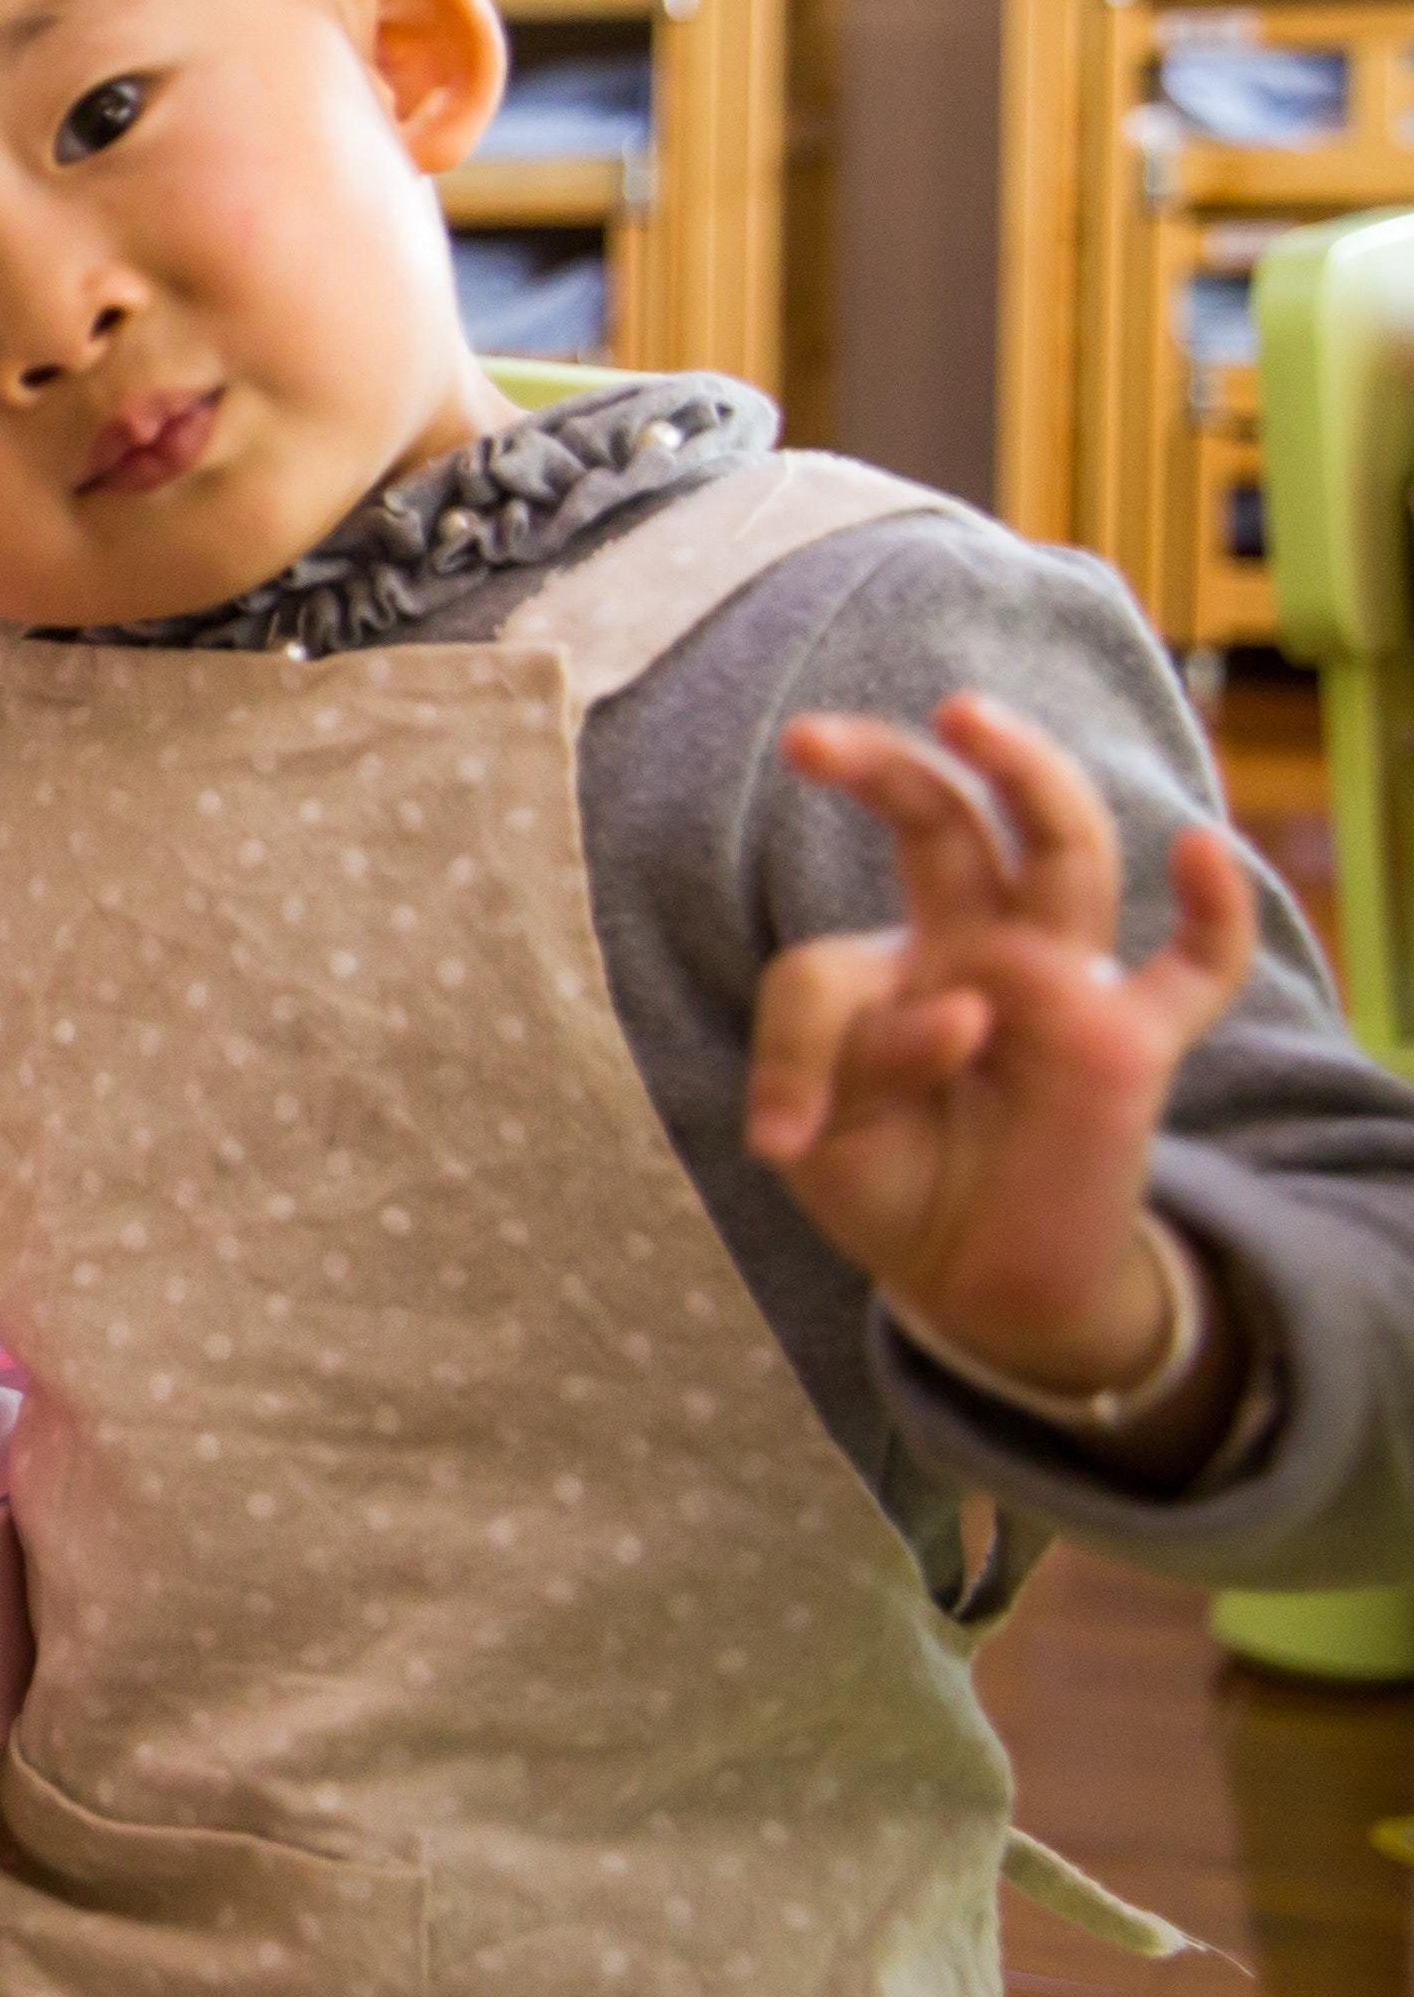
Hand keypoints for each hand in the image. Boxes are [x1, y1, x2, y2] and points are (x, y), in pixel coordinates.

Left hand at [747, 694, 1259, 1399]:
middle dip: (886, 769)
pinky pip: (1196, 969)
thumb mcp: (819, 1138)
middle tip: (811, 740)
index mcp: (892, 966)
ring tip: (963, 716)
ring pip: (1063, 850)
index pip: (825, 966)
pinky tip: (1200, 849)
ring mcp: (1061, 985)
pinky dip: (1214, 911)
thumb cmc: (889, 1183)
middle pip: (947, 825)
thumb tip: (964, 1013)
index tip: (781, 1138)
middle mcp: (979, 949)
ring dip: (1024, 776)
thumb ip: (845, 1062)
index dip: (794, 1050)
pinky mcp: (1131, 1043)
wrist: (972, 1280)